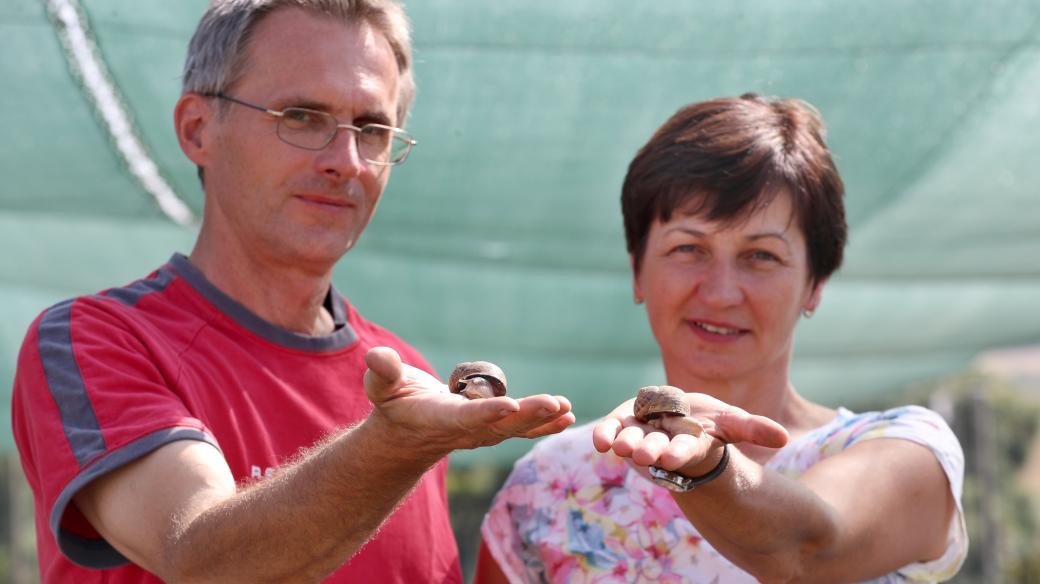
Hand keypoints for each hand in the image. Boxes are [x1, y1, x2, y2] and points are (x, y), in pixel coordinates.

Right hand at [363, 347, 574, 455]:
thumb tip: (378, 357)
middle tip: (554, 404)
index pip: (465, 417)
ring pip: (516, 428)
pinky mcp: (493, 429)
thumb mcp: (381, 386)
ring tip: (567, 409)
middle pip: (500, 425)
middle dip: (528, 415)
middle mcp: (464, 430)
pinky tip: (568, 416)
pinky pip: (522, 428)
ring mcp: (481, 433)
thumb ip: (383, 372)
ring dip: (543, 419)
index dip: (487, 412)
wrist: (405, 433)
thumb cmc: (393, 402)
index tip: (510, 405)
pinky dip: (545, 424)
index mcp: (437, 418)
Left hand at [592, 392, 787, 476]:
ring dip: (625, 444)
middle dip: (649, 450)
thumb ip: (754, 429)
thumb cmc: (707, 424)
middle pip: (656, 448)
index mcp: (690, 444)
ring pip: (632, 441)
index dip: (679, 454)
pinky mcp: (622, 424)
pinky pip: (611, 431)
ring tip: (619, 446)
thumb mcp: (731, 423)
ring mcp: (642, 436)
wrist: (678, 419)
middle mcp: (664, 444)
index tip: (670, 458)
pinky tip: (599, 441)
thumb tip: (784, 438)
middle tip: (641, 454)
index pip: (686, 450)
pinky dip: (604, 434)